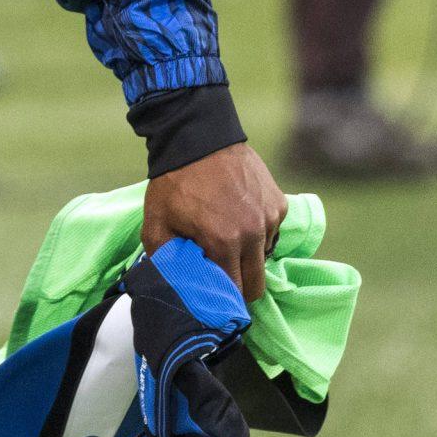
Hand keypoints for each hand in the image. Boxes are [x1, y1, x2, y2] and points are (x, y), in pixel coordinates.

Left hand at [142, 142, 288, 304]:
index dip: (224, 299)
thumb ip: (163, 259)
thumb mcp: (156, 222)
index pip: (234, 292)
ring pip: (264, 257)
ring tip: (226, 237)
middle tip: (222, 276)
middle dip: (240, 286)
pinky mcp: (279, 204)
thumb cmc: (174, 181)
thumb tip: (172, 285)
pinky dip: (258, 232)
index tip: (215, 298)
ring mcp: (270, 218)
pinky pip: (272, 232)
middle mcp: (253, 234)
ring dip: (249, 256)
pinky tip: (238, 217)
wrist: (197, 137)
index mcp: (224, 242)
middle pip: (256, 283)